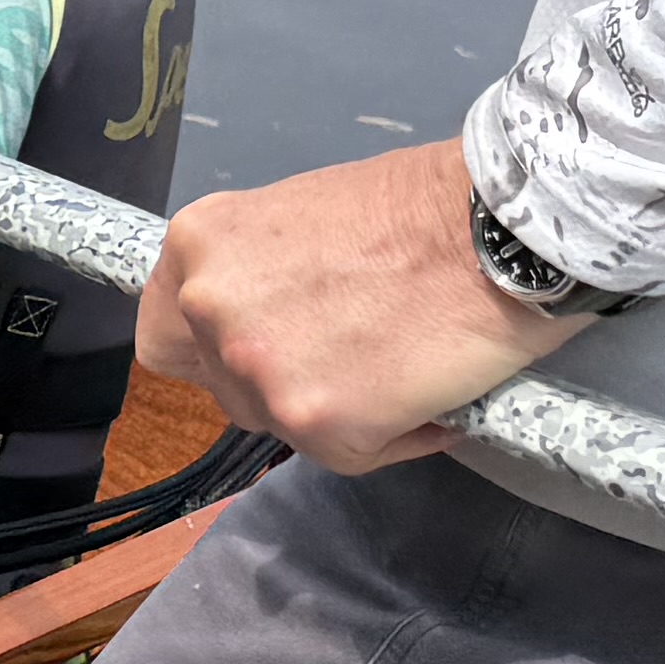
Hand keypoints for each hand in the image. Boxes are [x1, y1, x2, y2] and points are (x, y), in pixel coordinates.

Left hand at [136, 140, 582, 474]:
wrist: (499, 224)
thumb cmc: (420, 208)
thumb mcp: (297, 218)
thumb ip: (260, 276)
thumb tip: (269, 329)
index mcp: (197, 247)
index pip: (166, 334)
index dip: (211, 351)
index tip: (258, 350)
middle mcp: (208, 308)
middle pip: (224, 388)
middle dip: (283, 382)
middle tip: (354, 351)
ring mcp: (257, 368)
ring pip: (282, 426)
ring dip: (337, 410)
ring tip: (401, 363)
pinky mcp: (316, 420)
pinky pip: (349, 455)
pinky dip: (394, 437)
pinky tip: (430, 393)